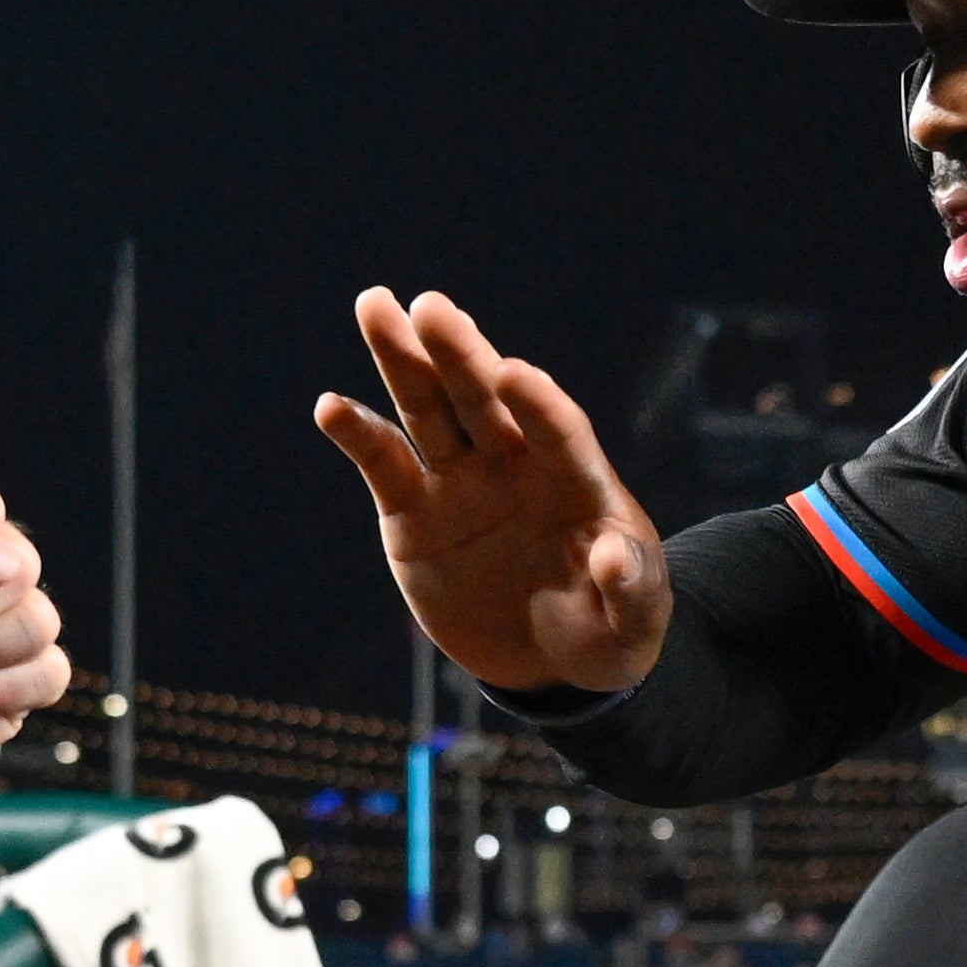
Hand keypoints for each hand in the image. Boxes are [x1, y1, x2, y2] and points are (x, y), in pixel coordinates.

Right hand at [318, 289, 674, 698]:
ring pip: (429, 411)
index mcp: (577, 481)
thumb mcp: (636, 621)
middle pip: (485, 400)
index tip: (513, 374)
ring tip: (375, 306)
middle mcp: (516, 464)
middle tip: (429, 306)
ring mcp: (462, 483)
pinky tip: (330, 407)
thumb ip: (633, 590)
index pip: (559, 431)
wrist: (552, 660)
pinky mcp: (415, 512)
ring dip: (403, 359)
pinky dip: (358, 435)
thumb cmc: (609, 630)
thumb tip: (613, 558)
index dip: (537, 404)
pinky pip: (384, 466)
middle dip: (459, 354)